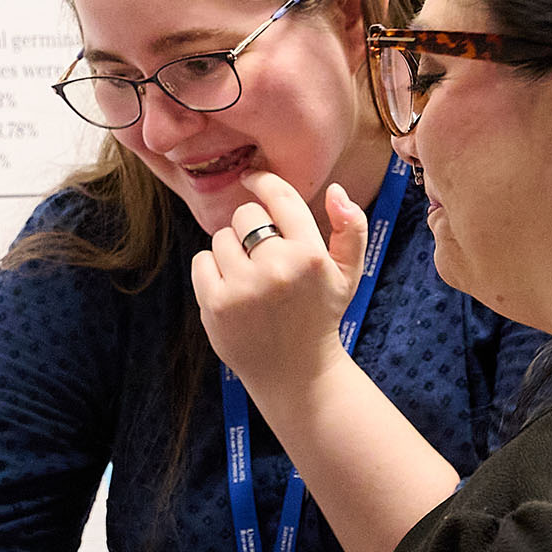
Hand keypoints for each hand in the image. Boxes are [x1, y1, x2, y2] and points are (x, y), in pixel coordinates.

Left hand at [192, 173, 367, 411]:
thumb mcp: (348, 274)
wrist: (295, 373)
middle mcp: (276, 269)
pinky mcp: (215, 305)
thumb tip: (336, 190)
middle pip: (245, 215)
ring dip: (231, 251)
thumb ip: (350, 228)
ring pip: (221, 238)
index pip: (279, 198)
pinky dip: (211, 271)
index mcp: (309, 256)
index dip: (262, 181)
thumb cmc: (319, 316)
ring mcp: (243, 288)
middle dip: (251, 227)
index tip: (251, 179)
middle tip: (262, 254)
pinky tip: (232, 289)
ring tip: (250, 278)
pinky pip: (201, 262)